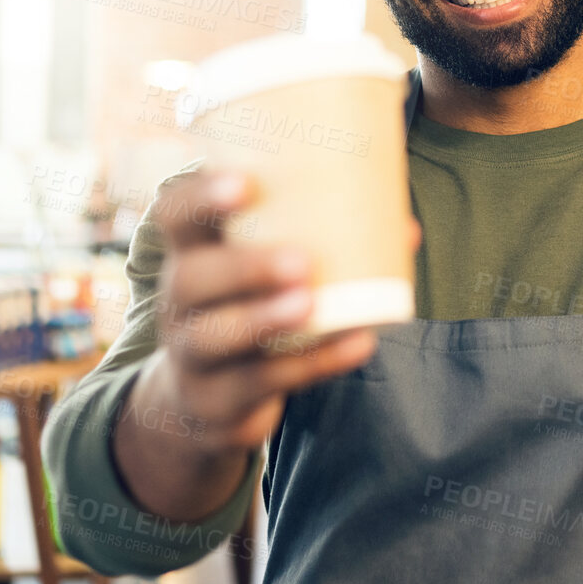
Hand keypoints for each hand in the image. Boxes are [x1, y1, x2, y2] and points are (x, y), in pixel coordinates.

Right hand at [114, 170, 418, 518]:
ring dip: (263, 320)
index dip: (201, 196)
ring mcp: (193, 355)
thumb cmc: (248, 308)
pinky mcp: (219, 400)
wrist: (202, 400)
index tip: (245, 183)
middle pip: (192, 279)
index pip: (175, 213)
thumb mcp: (267, 273)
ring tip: (309, 304)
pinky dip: (314, 364)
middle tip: (300, 261)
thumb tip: (407, 229)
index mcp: (192, 252)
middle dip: (243, 268)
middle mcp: (181, 302)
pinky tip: (356, 346)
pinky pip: (260, 384)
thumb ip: (329, 244)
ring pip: (214, 338)